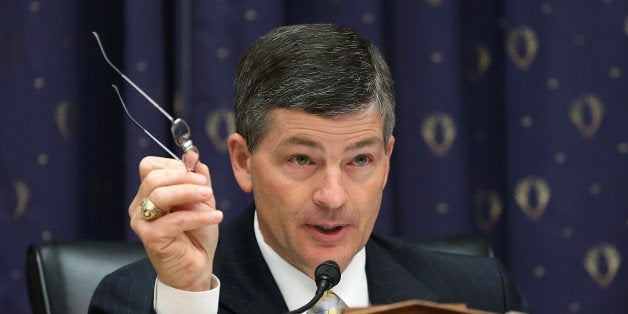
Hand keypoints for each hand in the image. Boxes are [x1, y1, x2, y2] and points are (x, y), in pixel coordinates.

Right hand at [129, 156, 222, 290]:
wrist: (198, 265)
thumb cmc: (197, 234)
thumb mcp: (202, 200)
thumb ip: (198, 178)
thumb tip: (193, 155)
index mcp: (150, 193)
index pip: (149, 166)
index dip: (173, 165)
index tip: (197, 174)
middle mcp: (140, 205)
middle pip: (153, 177)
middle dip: (183, 177)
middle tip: (205, 186)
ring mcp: (142, 221)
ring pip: (159, 195)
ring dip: (188, 192)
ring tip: (209, 196)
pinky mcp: (150, 237)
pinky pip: (174, 220)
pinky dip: (197, 216)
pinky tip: (216, 217)